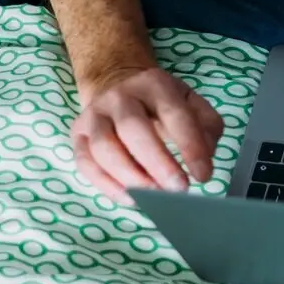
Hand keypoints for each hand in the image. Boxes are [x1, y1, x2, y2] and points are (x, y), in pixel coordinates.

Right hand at [72, 64, 223, 202]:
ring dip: (130, 177)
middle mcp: (120, 96)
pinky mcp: (78, 135)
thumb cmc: (160, 103)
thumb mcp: (190, 102)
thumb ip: (206, 126)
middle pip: (133, 128)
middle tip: (178, 190)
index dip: (190, 146)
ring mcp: (94, 115)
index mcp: (154, 84)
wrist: (115, 84)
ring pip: (103, 147)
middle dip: (157, 163)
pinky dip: (107, 185)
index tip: (203, 175)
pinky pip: (85, 163)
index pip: (174, 114)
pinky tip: (131, 199)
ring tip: (154, 198)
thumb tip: (203, 158)